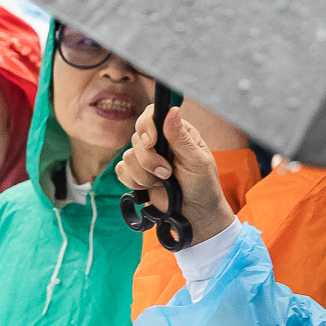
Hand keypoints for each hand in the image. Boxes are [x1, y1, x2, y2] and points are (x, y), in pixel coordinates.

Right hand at [119, 107, 236, 246]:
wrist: (194, 214)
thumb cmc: (203, 186)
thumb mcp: (197, 160)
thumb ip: (181, 138)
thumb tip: (173, 111)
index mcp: (175, 132)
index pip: (151, 115)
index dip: (146, 126)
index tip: (151, 142)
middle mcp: (158, 142)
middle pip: (136, 138)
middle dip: (149, 160)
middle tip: (167, 173)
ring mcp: (145, 159)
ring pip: (128, 157)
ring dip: (145, 174)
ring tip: (163, 182)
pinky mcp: (135, 175)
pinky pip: (122, 172)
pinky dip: (135, 182)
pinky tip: (150, 187)